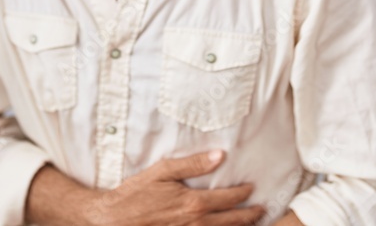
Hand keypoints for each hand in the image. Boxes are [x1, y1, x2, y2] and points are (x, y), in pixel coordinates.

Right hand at [82, 149, 267, 225]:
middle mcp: (196, 223)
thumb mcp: (163, 171)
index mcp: (193, 203)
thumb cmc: (136, 193)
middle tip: (262, 210)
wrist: (113, 219)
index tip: (252, 189)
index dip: (243, 193)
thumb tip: (219, 156)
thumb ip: (192, 164)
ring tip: (252, 224)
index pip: (228, 198)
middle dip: (250, 215)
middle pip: (232, 221)